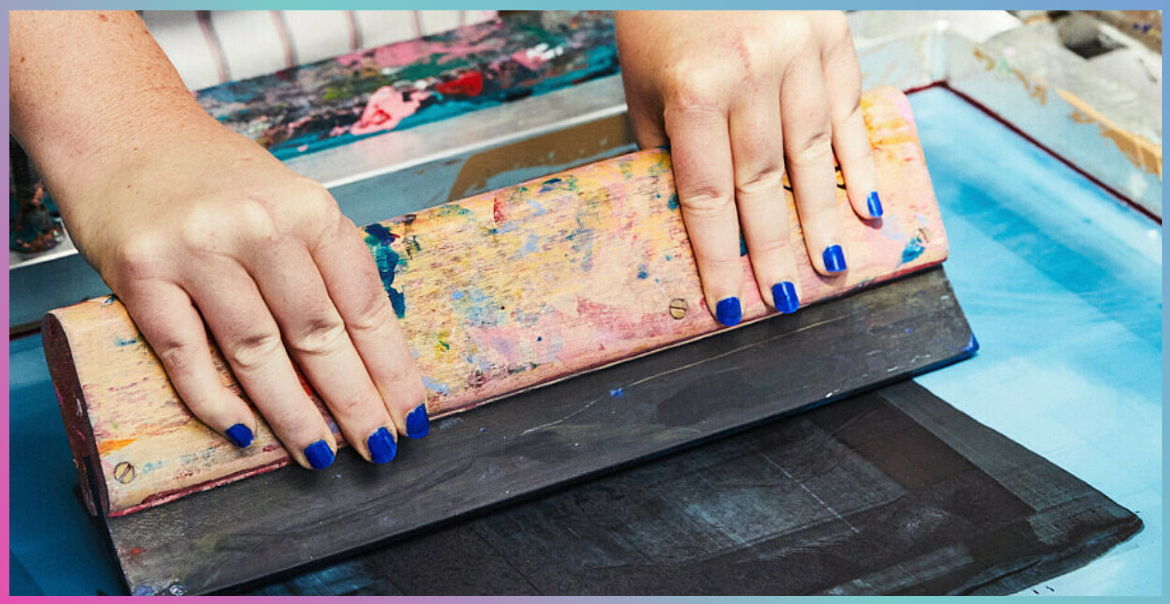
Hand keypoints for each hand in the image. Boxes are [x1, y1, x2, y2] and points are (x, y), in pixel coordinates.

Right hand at [11, 10, 426, 469]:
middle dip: (353, 402)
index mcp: (311, 210)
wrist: (124, 133)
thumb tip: (368, 357)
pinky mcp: (141, 274)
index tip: (409, 414)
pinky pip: (185, 354)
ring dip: (292, 414)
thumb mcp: (292, 203)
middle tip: (376, 448)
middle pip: (318, 336)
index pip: (364, 306)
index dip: (391, 369)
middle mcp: (259, 228)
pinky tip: (244, 430)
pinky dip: (215, 399)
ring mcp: (198, 250)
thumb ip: (326, 266)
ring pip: (256, 353)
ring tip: (317, 454)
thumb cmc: (219, 179)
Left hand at [616, 11, 880, 324]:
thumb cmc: (661, 10)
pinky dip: (858, 162)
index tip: (730, 302)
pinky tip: (864, 205)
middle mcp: (749, 76)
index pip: (709, 196)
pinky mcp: (830, 36)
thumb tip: (690, 211)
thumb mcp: (644, 83)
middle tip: (788, 299)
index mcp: (694, 92)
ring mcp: (797, 55)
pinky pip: (848, 112)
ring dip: (823, 218)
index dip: (720, 256)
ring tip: (832, 266)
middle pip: (764, 185)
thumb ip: (666, 146)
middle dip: (775, 251)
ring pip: (813, 155)